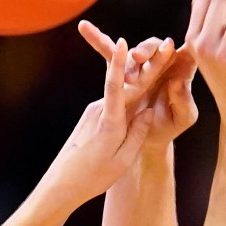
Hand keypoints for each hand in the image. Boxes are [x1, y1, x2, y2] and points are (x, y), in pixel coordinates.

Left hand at [38, 37, 175, 207]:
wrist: (61, 184)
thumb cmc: (92, 177)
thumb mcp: (121, 160)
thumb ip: (137, 134)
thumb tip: (147, 112)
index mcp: (108, 122)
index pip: (114, 86)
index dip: (118, 63)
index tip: (122, 41)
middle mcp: (99, 111)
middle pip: (127, 85)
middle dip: (145, 67)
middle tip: (163, 48)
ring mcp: (94, 112)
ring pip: (123, 95)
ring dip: (140, 83)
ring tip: (160, 68)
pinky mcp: (92, 117)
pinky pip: (116, 104)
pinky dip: (130, 99)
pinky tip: (141, 98)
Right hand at [79, 21, 199, 148]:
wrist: (148, 139)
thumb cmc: (169, 128)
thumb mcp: (184, 118)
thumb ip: (184, 101)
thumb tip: (176, 81)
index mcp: (179, 71)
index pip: (177, 52)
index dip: (172, 49)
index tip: (167, 48)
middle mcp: (160, 63)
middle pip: (152, 47)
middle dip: (145, 50)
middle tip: (137, 57)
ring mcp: (139, 66)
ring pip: (130, 51)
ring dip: (122, 54)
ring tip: (121, 64)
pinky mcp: (121, 71)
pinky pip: (108, 53)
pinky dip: (97, 39)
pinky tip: (83, 27)